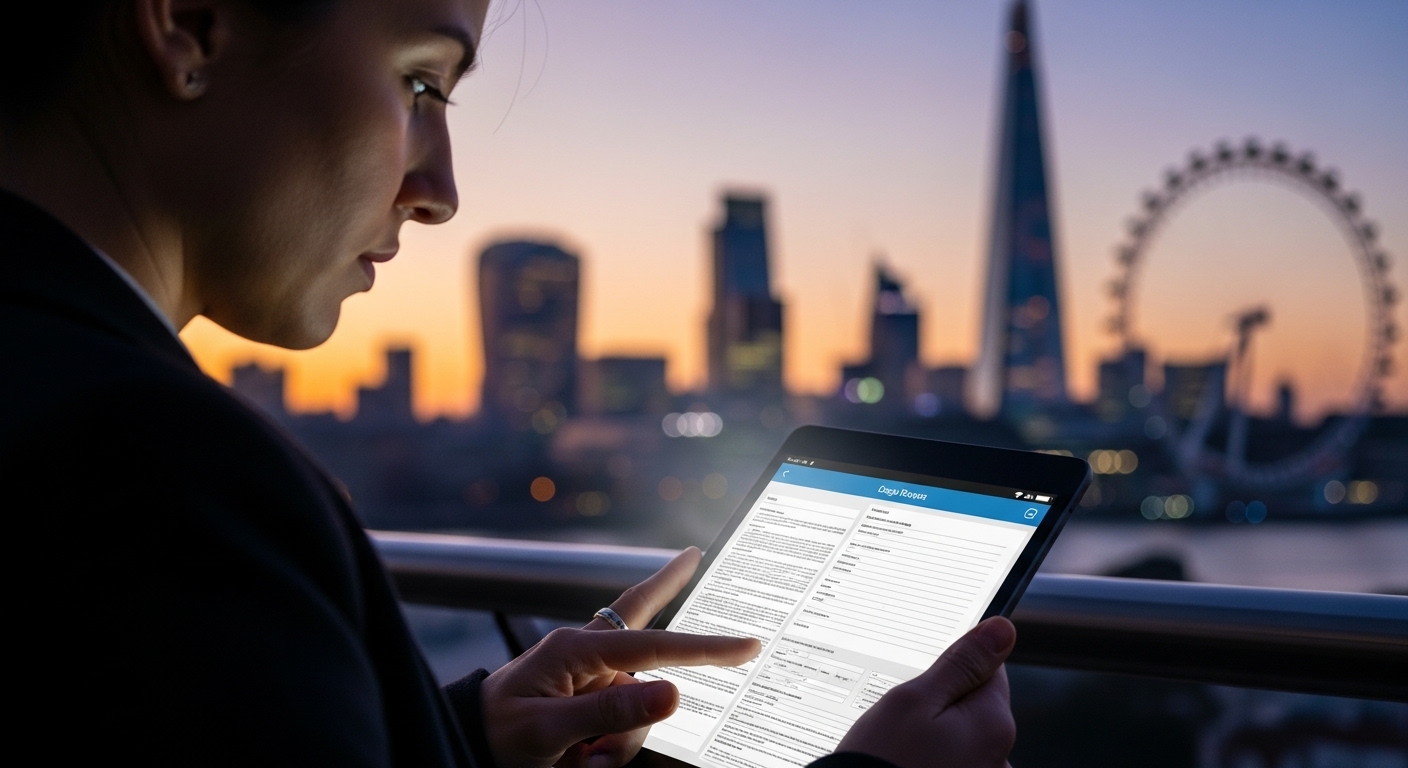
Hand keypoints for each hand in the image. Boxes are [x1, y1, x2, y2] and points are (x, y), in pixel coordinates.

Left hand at [480, 548, 760, 767]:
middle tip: (695, 556)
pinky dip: (610, 750)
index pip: (654, 645)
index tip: (747, 645)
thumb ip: (610, 712)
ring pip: (641, 707)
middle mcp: (587, 657)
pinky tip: (580, 762)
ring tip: (578, 765)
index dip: (706, 647)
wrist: (464, 746)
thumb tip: (673, 692)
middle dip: (671, 616)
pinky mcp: (589, 703)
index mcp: (574, 649)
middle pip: (650, 642)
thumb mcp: (548, 730)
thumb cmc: (495, 734)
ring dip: (618, 745)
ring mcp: (590, 681)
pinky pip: (624, 724)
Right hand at [836, 618, 1017, 767]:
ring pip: (965, 738)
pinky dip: (935, 761)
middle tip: (905, 722)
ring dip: (939, 738)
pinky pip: (957, 762)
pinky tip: (909, 765)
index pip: (990, 671)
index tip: (925, 686)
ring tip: (902, 750)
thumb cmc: (883, 760)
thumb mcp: (914, 699)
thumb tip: (1001, 630)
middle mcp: (1001, 756)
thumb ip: (961, 663)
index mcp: (993, 722)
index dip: (952, 672)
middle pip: (977, 708)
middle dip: (944, 708)